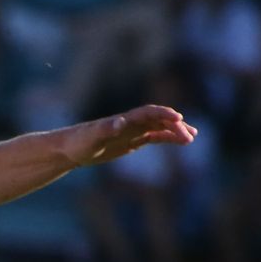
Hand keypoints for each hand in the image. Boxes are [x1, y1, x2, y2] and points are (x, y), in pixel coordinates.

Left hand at [71, 104, 197, 166]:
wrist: (70, 149)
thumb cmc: (78, 142)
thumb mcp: (91, 137)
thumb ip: (106, 129)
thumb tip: (121, 123)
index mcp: (124, 119)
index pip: (148, 112)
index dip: (163, 114)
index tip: (178, 118)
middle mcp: (131, 123)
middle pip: (158, 120)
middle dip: (174, 126)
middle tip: (189, 136)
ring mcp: (132, 131)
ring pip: (159, 128)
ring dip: (175, 131)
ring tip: (191, 137)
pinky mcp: (131, 141)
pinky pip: (154, 137)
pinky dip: (167, 137)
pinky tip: (180, 141)